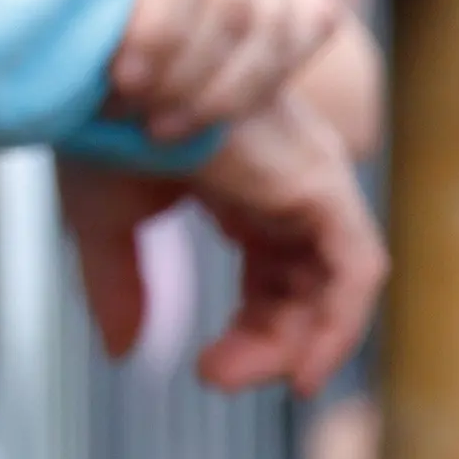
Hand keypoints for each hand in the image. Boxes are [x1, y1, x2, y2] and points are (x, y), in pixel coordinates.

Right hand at [59, 94, 381, 395]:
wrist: (102, 80)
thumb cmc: (100, 127)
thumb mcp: (107, 222)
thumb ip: (121, 286)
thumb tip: (124, 353)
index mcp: (250, 184)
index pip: (278, 278)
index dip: (254, 333)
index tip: (206, 371)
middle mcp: (292, 181)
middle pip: (310, 287)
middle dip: (271, 345)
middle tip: (215, 378)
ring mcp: (311, 178)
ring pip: (338, 285)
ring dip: (298, 344)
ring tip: (233, 373)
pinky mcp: (319, 182)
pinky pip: (358, 270)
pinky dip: (341, 324)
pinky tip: (302, 368)